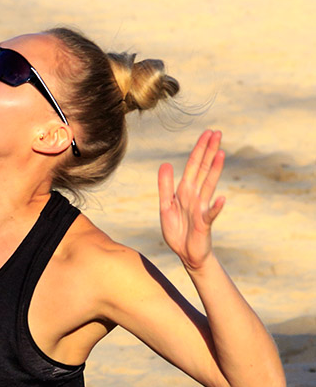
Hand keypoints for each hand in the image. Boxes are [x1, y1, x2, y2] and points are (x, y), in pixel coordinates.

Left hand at [158, 129, 225, 270]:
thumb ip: (165, 186)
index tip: (207, 133)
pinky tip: (221, 199)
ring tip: (221, 154)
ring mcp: (202, 208)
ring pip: (208, 185)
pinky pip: (210, 214)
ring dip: (214, 170)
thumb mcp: (166, 207)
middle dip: (209, 151)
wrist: (186, 254)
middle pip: (203, 170)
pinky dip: (215, 207)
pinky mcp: (205, 224)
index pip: (193, 166)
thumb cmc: (178, 230)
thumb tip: (165, 164)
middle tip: (218, 133)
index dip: (199, 149)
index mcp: (185, 191)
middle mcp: (195, 196)